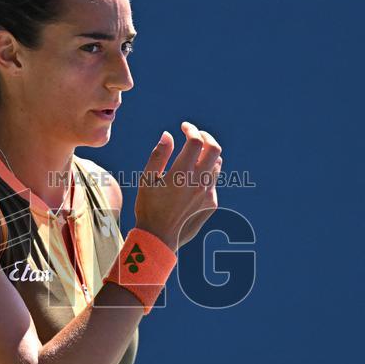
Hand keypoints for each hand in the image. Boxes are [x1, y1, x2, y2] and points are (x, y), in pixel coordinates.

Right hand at [134, 121, 222, 250]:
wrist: (159, 236)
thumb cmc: (148, 206)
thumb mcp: (147, 179)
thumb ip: (158, 155)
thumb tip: (168, 135)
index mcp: (181, 174)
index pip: (195, 141)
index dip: (191, 129)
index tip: (183, 127)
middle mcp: (198, 181)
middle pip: (214, 148)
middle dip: (206, 136)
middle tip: (195, 134)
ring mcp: (207, 192)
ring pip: (217, 163)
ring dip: (208, 152)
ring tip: (196, 151)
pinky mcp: (211, 202)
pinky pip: (215, 179)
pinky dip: (208, 169)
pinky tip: (196, 172)